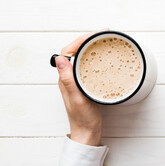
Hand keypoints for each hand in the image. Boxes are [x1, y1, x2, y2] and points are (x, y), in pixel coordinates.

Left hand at [55, 29, 108, 145]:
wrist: (87, 132)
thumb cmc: (82, 119)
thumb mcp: (77, 99)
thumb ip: (68, 80)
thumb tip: (60, 59)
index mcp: (65, 78)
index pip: (68, 52)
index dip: (80, 40)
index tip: (93, 34)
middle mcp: (70, 77)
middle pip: (76, 51)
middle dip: (88, 40)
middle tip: (103, 33)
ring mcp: (78, 81)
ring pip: (83, 57)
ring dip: (92, 47)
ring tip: (104, 41)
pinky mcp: (86, 84)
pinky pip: (89, 66)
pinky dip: (96, 58)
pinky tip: (104, 58)